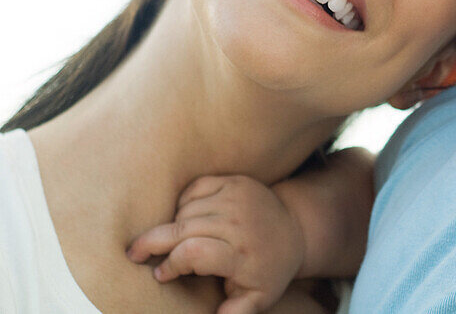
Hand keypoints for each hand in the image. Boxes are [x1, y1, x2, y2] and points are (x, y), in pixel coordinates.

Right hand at [127, 175, 305, 313]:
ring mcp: (237, 197)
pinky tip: (183, 218)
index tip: (161, 275)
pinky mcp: (235, 182)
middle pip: (182, 228)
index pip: (194, 253)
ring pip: (185, 209)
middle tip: (133, 253)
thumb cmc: (270, 269)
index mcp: (242, 253)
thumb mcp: (258, 297)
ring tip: (169, 241)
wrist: (295, 229)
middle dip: (152, 242)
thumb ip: (235, 312)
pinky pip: (194, 188)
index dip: (172, 264)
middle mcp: (239, 222)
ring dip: (171, 226)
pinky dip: (182, 203)